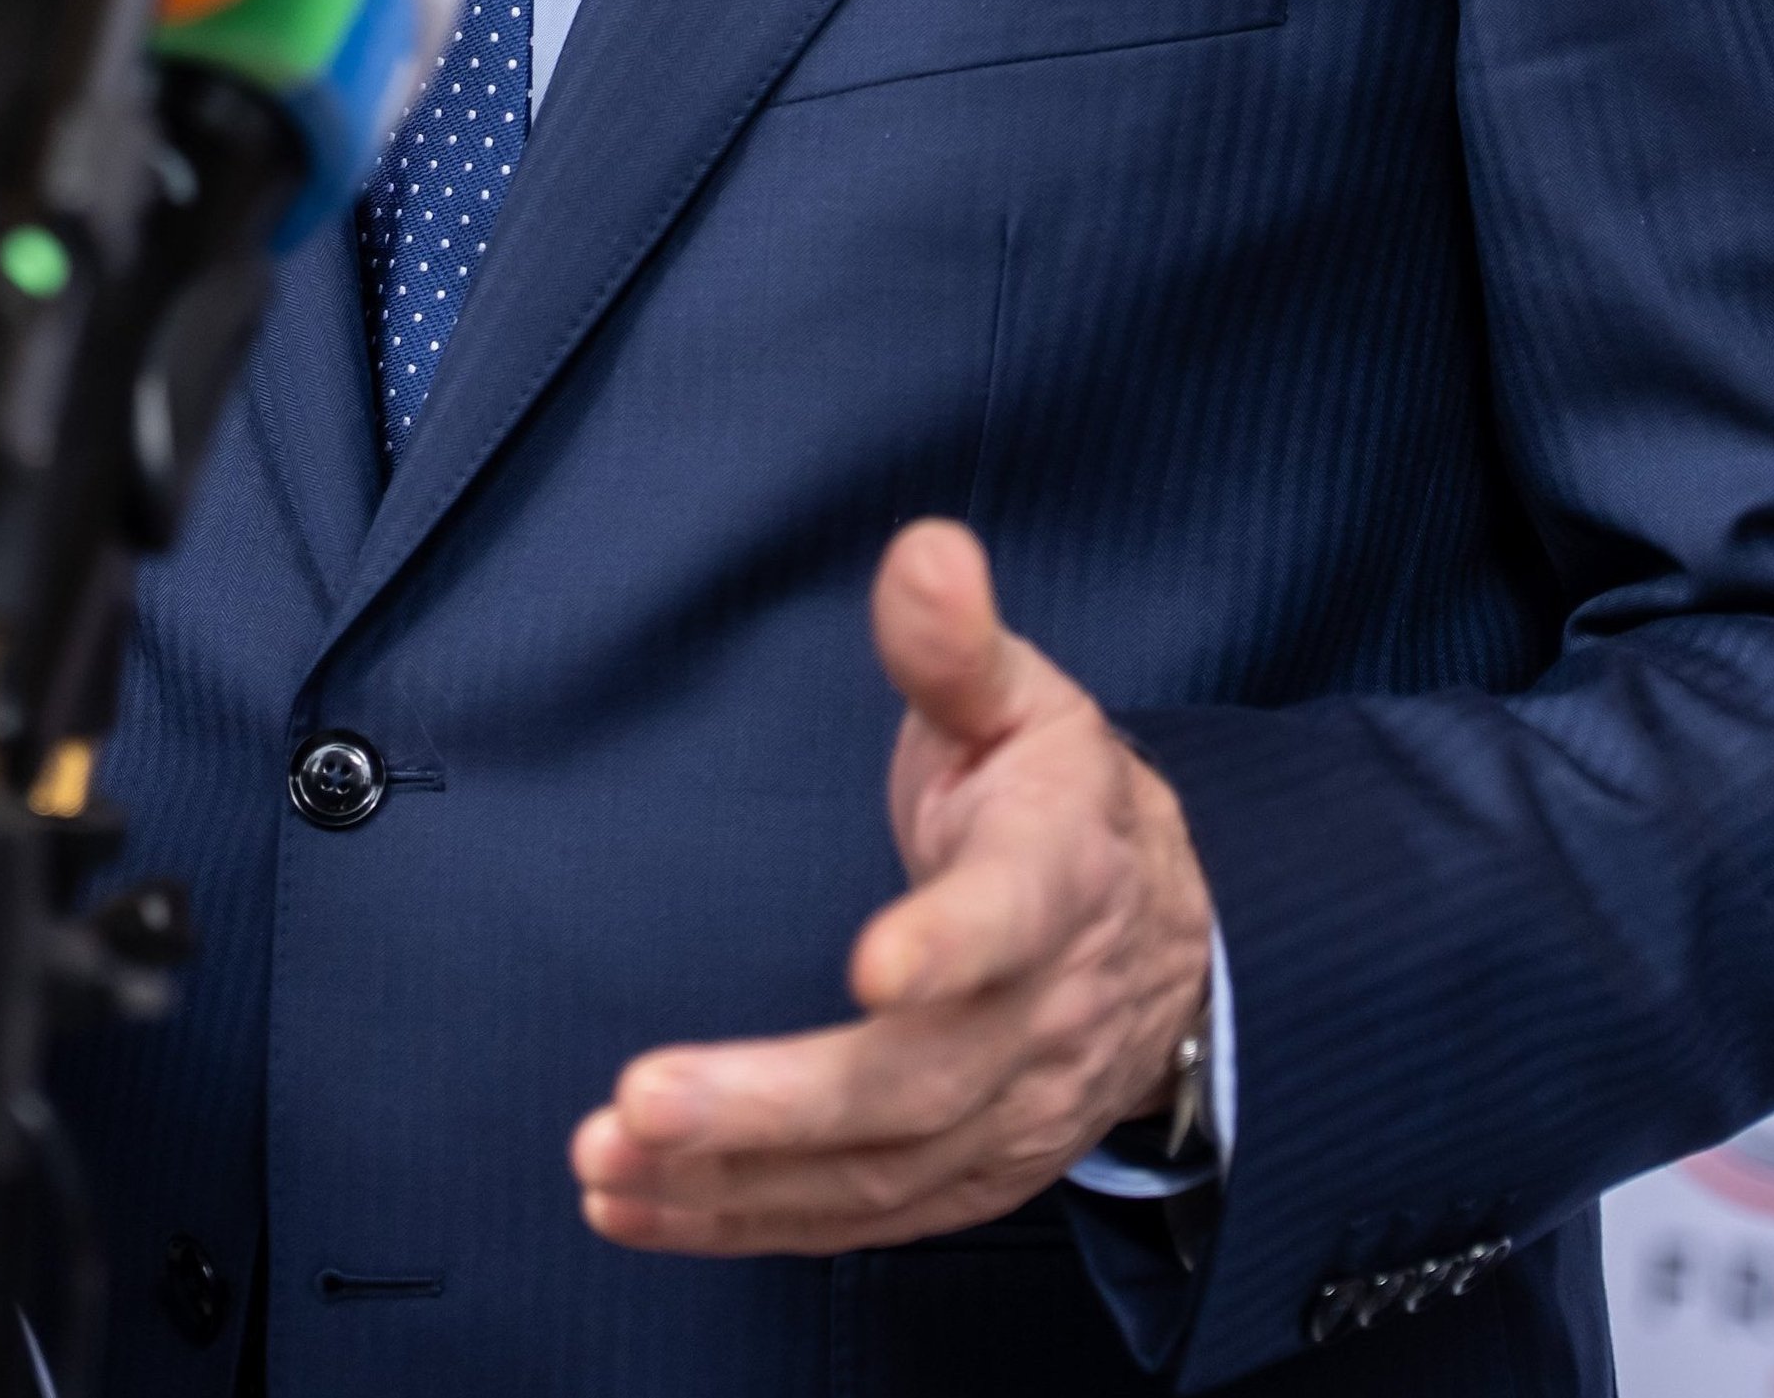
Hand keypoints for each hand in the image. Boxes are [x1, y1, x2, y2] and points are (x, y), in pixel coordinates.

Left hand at [574, 518, 1211, 1254]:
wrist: (1163, 939)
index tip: (870, 962)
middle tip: (642, 1100)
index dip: (949, 946)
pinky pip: (857, 1217)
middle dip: (779, 1103)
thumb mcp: (1023, 702)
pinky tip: (637, 1207)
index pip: (1012, 919)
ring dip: (736, 1177)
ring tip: (610, 1160)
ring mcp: (1008, 1114)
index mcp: (1059, 878)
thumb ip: (956, 643)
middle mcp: (1041, 1016)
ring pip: (879, 1170)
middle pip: (919, 1081)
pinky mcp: (967, 1176)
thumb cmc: (1057, 802)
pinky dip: (742, 1222)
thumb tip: (923, 552)